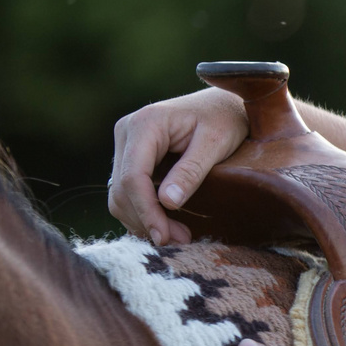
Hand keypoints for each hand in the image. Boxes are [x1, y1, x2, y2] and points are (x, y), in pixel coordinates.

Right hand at [108, 87, 249, 245]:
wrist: (225, 104)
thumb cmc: (225, 119)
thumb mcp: (216, 143)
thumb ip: (192, 171)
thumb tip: (168, 202)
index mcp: (145, 125)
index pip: (133, 177)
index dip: (146, 211)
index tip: (164, 237)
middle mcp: (127, 133)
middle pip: (122, 189)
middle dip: (147, 220)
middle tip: (181, 241)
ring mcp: (127, 145)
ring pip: (120, 194)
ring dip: (143, 220)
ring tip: (179, 236)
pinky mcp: (133, 157)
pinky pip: (128, 192)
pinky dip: (143, 212)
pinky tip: (167, 225)